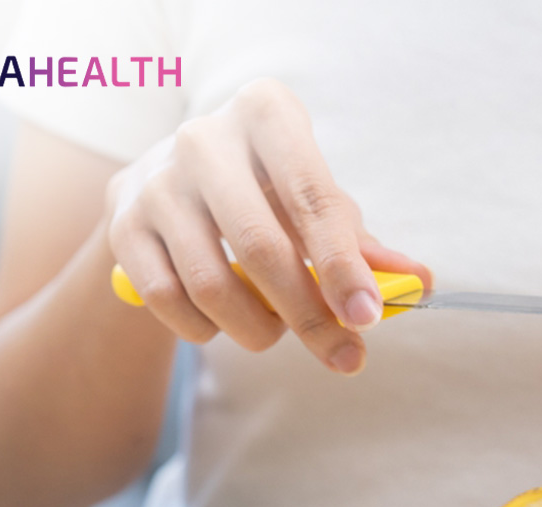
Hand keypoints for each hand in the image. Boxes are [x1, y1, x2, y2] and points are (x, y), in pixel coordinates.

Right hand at [104, 78, 430, 374]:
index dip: (343, 266)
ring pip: (212, 284)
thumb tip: (418, 284)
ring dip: (257, 329)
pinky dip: (204, 330)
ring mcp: (156, 181)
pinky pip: (169, 301)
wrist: (168, 187)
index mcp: (267, 114)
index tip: (367, 318)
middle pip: (263, 248)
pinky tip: (222, 325)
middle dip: (309, 317)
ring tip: (274, 334)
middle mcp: (205, 137)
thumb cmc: (264, 193)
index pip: (313, 198)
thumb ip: (362, 245)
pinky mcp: (123, 224)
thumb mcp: (315, 204)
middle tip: (345, 356)